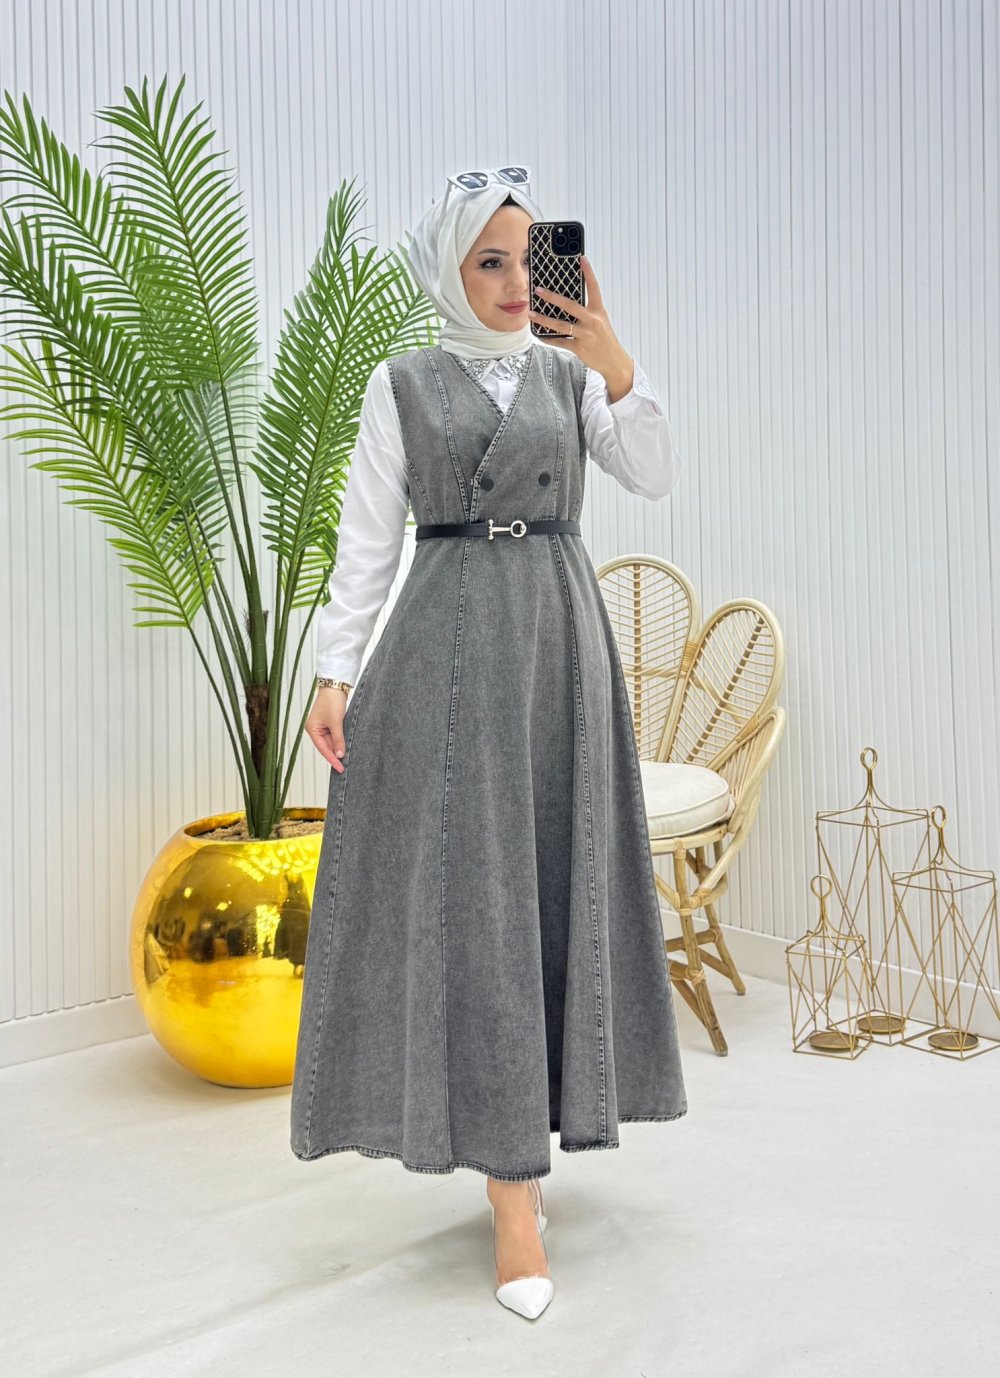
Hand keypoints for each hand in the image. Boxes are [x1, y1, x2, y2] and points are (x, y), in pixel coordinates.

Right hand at [305, 688, 347, 771]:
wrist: (336, 685)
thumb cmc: (332, 700)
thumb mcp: (336, 722)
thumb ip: (338, 739)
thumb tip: (340, 754)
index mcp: (312, 729)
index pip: (322, 748)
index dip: (332, 759)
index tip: (339, 768)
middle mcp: (315, 728)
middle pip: (326, 746)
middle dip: (335, 755)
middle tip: (345, 766)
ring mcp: (322, 725)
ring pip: (331, 741)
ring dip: (338, 748)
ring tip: (347, 758)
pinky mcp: (330, 722)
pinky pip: (334, 735)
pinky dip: (340, 740)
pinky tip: (345, 746)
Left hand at [527, 254, 633, 397]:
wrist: (614, 361)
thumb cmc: (605, 339)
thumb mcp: (600, 321)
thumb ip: (587, 311)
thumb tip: (567, 302)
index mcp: (599, 311)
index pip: (594, 288)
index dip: (588, 272)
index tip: (581, 258)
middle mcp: (592, 321)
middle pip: (570, 305)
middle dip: (552, 297)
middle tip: (538, 290)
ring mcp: (585, 335)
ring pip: (561, 325)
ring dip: (544, 319)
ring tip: (531, 313)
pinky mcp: (579, 348)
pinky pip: (560, 342)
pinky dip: (548, 338)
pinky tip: (539, 334)